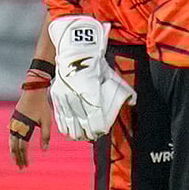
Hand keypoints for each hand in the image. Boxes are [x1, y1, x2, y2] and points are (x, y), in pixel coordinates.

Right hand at [8, 89, 51, 168]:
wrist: (33, 92)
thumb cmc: (42, 106)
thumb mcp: (47, 121)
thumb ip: (45, 136)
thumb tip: (45, 150)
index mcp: (25, 129)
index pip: (23, 148)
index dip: (24, 158)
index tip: (26, 166)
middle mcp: (17, 128)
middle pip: (15, 147)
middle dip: (18, 158)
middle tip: (21, 168)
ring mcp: (13, 124)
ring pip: (11, 142)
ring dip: (13, 153)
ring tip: (15, 161)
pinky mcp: (13, 121)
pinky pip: (11, 136)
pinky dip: (12, 144)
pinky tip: (14, 147)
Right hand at [48, 16, 134, 140]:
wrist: (76, 53)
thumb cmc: (96, 65)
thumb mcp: (112, 76)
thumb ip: (123, 90)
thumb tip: (132, 102)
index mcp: (91, 92)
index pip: (95, 117)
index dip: (99, 128)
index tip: (102, 131)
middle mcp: (76, 97)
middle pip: (82, 123)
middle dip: (88, 132)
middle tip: (94, 136)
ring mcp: (64, 97)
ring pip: (69, 122)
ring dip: (76, 132)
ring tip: (82, 136)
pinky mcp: (56, 96)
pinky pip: (59, 116)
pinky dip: (64, 126)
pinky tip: (68, 132)